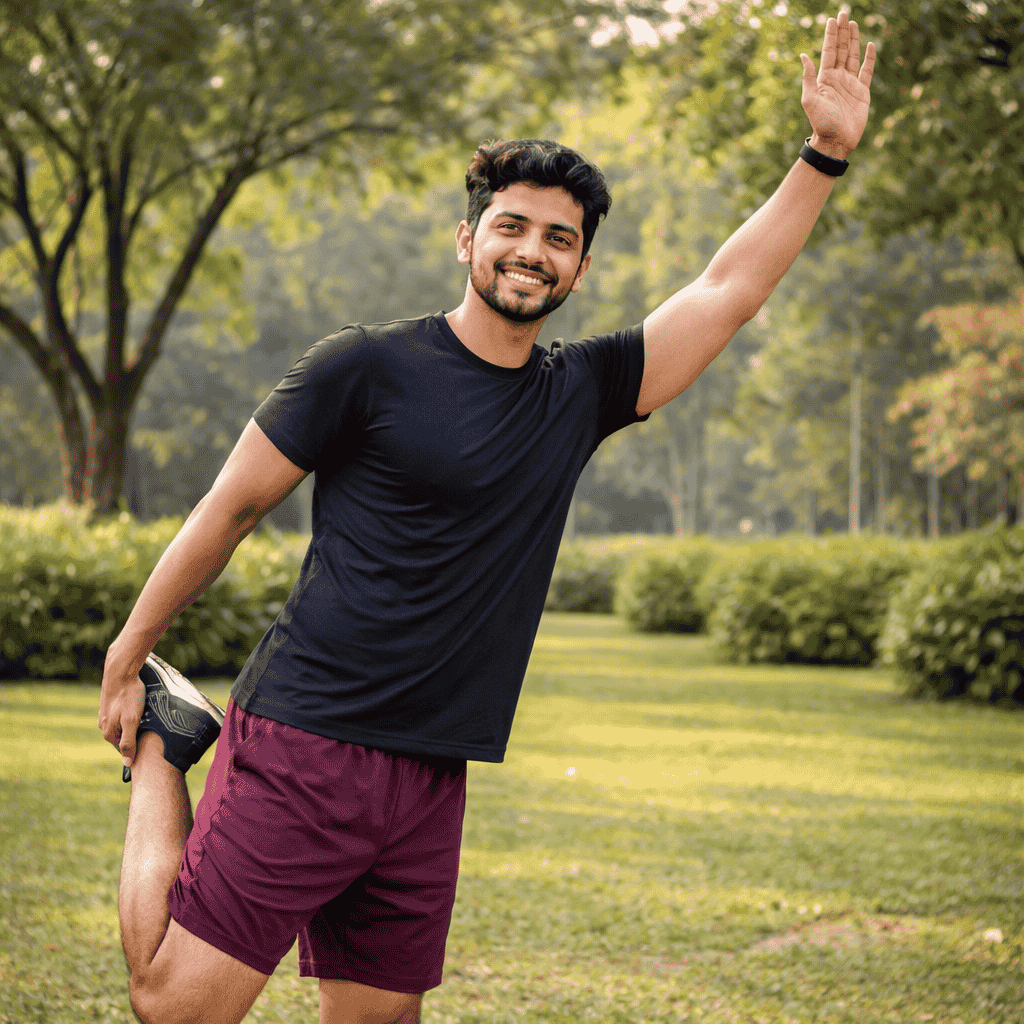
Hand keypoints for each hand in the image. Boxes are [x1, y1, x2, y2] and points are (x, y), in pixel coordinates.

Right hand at [98, 649, 145, 769]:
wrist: (120, 671)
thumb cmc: (128, 696)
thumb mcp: (131, 721)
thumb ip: (129, 742)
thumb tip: (127, 764)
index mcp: (108, 733)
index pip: (124, 749)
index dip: (137, 748)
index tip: (150, 743)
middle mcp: (104, 725)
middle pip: (123, 737)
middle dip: (136, 735)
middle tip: (151, 729)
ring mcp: (106, 714)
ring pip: (122, 725)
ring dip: (134, 723)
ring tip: (146, 717)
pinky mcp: (110, 704)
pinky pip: (122, 715)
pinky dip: (131, 714)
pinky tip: (139, 707)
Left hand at [800, 10, 875, 157]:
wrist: (836, 141)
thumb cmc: (821, 123)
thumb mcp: (810, 100)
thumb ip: (808, 78)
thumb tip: (804, 55)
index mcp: (824, 79)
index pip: (829, 51)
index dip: (831, 35)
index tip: (832, 19)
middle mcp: (837, 79)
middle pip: (841, 50)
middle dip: (842, 32)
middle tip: (844, 12)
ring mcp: (850, 84)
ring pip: (853, 56)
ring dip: (853, 40)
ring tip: (853, 24)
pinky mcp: (862, 92)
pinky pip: (866, 71)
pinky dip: (868, 58)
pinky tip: (870, 45)